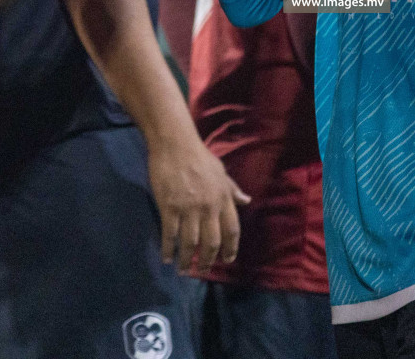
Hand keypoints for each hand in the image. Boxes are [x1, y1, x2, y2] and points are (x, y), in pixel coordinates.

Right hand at [149, 135, 251, 274]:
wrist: (175, 144)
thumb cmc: (199, 156)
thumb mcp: (221, 172)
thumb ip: (232, 190)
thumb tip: (247, 201)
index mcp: (223, 198)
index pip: (232, 230)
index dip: (231, 248)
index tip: (227, 260)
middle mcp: (209, 207)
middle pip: (211, 242)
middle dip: (207, 260)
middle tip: (201, 270)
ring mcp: (188, 209)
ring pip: (190, 243)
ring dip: (187, 260)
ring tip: (183, 270)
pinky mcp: (169, 207)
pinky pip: (170, 234)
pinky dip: (168, 249)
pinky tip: (167, 258)